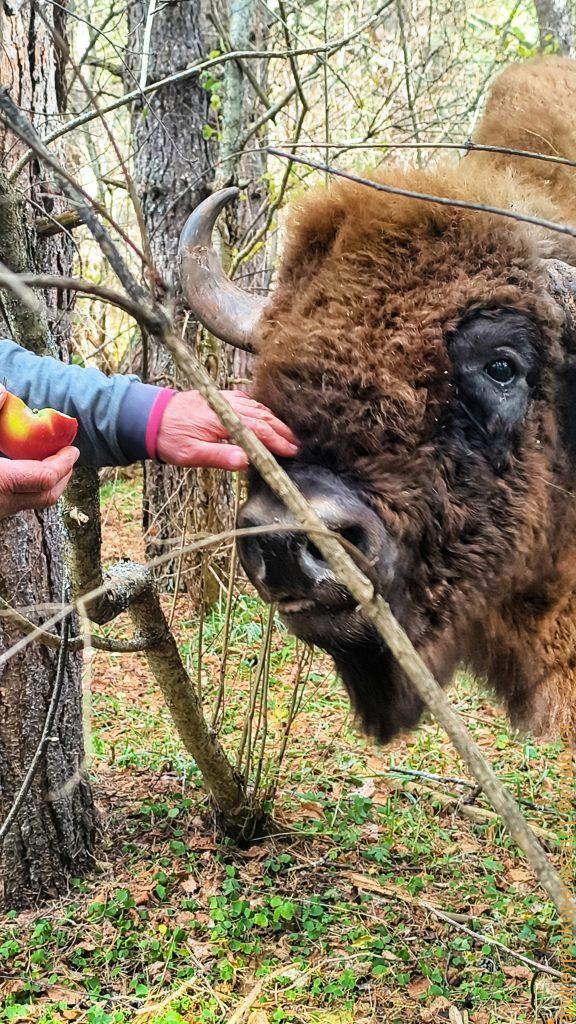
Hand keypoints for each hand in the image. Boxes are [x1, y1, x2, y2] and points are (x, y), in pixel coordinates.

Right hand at [0, 386, 78, 519]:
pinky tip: (22, 467)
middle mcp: (2, 503)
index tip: (73, 449)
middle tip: (69, 456)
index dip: (63, 463)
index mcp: (1, 482)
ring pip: (32, 502)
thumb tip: (4, 391)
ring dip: (47, 482)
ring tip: (49, 460)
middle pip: (46, 496)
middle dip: (63, 475)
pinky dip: (28, 485)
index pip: (45, 478)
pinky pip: (18, 502)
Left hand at [156, 390, 297, 469]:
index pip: (259, 430)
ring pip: (256, 408)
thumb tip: (245, 460)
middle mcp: (227, 406)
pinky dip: (259, 409)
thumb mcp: (191, 454)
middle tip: (295, 444)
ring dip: (273, 420)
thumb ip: (219, 456)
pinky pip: (246, 401)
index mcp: (224, 420)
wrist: (149, 417)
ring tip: (285, 433)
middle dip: (281, 431)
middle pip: (262, 417)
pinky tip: (263, 414)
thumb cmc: (169, 437)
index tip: (290, 451)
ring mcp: (224, 400)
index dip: (277, 441)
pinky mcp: (219, 398)